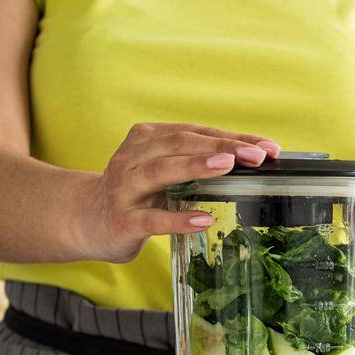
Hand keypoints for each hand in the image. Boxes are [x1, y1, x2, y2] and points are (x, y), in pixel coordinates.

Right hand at [73, 123, 279, 262]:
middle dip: (220, 147)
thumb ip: (195, 163)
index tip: (268, 148)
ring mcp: (125, 188)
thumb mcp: (164, 171)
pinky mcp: (123, 221)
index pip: (196, 133)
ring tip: (227, 165)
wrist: (87, 221)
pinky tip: (203, 219)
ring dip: (195, 166)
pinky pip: (152, 218)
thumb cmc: (137, 194)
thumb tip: (251, 160)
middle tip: (255, 156)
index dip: (233, 138)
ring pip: (161, 171)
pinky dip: (178, 218)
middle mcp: (133, 157)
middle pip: (179, 144)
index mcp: (148, 139)